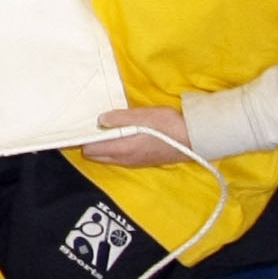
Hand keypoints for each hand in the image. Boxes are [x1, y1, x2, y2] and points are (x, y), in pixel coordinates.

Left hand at [77, 103, 192, 166]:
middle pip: (96, 156)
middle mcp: (126, 159)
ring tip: (108, 130)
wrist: (194, 139)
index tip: (82, 128)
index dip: (84, 139)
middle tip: (94, 127)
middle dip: (91, 143)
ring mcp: (135, 162)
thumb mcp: (143, 115)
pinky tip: (123, 136)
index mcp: (122, 149)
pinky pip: (120, 158)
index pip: (90, 150)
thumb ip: (119, 118)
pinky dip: (116, 149)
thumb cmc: (169, 126)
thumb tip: (101, 120)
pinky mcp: (143, 162)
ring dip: (104, 146)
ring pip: (108, 157)